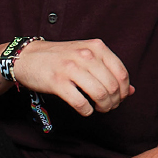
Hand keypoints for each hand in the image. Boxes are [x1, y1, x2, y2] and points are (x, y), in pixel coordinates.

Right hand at [11, 38, 131, 116]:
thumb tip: (131, 91)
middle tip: (108, 107)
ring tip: (98, 109)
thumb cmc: (59, 58)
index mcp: (96, 47)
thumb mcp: (86, 56)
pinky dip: (87, 111)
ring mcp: (71, 68)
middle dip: (114, 102)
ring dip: (103, 107)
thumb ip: (108, 71)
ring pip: (99, 94)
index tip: (118, 98)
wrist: (26, 57)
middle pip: (112, 86)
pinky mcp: (57, 82)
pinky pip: (80, 102)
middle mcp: (85, 55)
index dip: (123, 91)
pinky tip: (85, 110)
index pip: (121, 73)